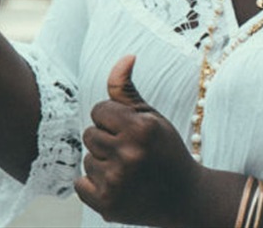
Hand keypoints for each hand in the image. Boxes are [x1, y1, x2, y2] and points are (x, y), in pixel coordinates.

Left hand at [75, 55, 202, 226]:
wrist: (183, 197)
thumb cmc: (164, 149)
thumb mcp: (151, 116)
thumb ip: (127, 89)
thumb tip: (125, 56)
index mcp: (141, 129)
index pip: (99, 110)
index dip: (113, 119)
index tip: (131, 130)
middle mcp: (128, 155)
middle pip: (89, 134)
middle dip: (106, 139)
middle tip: (131, 151)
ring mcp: (116, 182)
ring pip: (86, 159)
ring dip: (102, 163)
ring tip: (127, 170)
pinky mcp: (106, 205)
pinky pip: (79, 184)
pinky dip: (93, 185)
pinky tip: (117, 185)